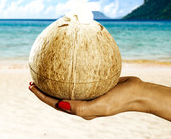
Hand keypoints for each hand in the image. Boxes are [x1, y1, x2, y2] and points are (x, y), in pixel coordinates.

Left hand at [29, 76, 146, 119]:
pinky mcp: (94, 84)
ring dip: (54, 81)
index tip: (31, 86)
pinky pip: (79, 77)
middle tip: (32, 80)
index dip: (41, 96)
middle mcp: (82, 102)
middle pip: (57, 96)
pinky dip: (70, 70)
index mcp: (81, 109)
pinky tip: (68, 60)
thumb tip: (60, 104)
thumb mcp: (101, 106)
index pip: (56, 103)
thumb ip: (81, 108)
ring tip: (45, 71)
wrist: (138, 92)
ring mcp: (88, 93)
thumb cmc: (121, 100)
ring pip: (67, 86)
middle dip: (43, 89)